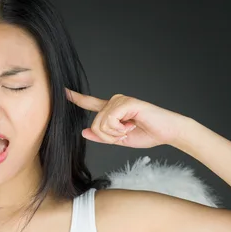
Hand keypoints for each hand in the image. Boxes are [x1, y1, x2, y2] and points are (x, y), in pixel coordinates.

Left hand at [65, 88, 185, 148]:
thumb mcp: (119, 139)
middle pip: (95, 124)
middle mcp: (114, 102)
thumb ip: (102, 136)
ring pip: (101, 124)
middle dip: (108, 137)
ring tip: (130, 129)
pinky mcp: (126, 102)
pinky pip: (110, 120)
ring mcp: (120, 100)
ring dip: (115, 134)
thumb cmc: (147, 134)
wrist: (166, 132)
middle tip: (125, 134)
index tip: (64, 91)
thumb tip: (84, 132)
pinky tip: (131, 125)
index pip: (91, 104)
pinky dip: (119, 129)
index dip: (77, 99)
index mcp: (112, 110)